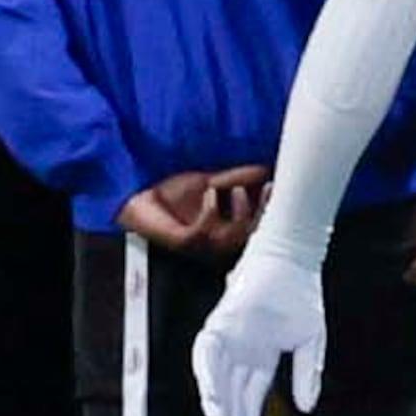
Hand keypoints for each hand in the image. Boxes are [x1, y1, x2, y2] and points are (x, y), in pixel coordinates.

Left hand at [121, 167, 266, 258]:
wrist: (137, 196)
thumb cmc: (170, 195)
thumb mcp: (208, 182)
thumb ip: (234, 179)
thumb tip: (263, 170)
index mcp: (224, 228)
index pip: (256, 226)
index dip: (271, 210)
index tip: (278, 187)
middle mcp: (215, 240)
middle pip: (250, 236)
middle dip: (263, 213)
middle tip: (268, 189)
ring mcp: (199, 244)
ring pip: (232, 239)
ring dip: (241, 213)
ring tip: (236, 190)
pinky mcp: (182, 242)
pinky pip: (204, 233)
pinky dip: (211, 212)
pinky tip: (209, 193)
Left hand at [192, 242, 325, 415]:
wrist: (292, 262)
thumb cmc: (301, 296)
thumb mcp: (310, 342)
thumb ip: (306, 374)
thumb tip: (307, 407)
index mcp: (262, 357)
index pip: (251, 393)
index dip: (248, 415)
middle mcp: (241, 351)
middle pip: (232, 390)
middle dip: (232, 414)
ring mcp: (228, 337)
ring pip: (216, 376)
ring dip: (216, 398)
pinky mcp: (219, 323)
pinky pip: (206, 351)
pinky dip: (207, 372)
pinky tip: (212, 392)